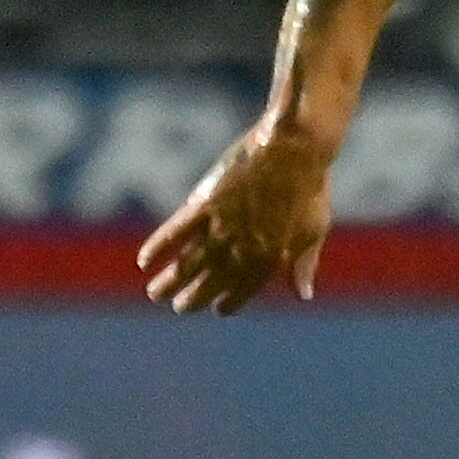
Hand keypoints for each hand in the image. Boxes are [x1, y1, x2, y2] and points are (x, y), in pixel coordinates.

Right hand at [139, 117, 335, 315]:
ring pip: (189, 262)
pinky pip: (176, 231)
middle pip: (210, 280)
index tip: (217, 309)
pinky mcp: (206, 203)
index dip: (230, 301)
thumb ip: (303, 265)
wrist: (296, 149)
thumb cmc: (310, 188)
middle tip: (178, 307)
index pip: (244, 288)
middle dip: (193, 297)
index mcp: (271, 255)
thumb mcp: (313, 230)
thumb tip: (304, 295)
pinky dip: (158, 246)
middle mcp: (243, 246)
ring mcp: (222, 225)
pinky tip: (145, 260)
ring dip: (171, 280)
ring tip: (156, 294)